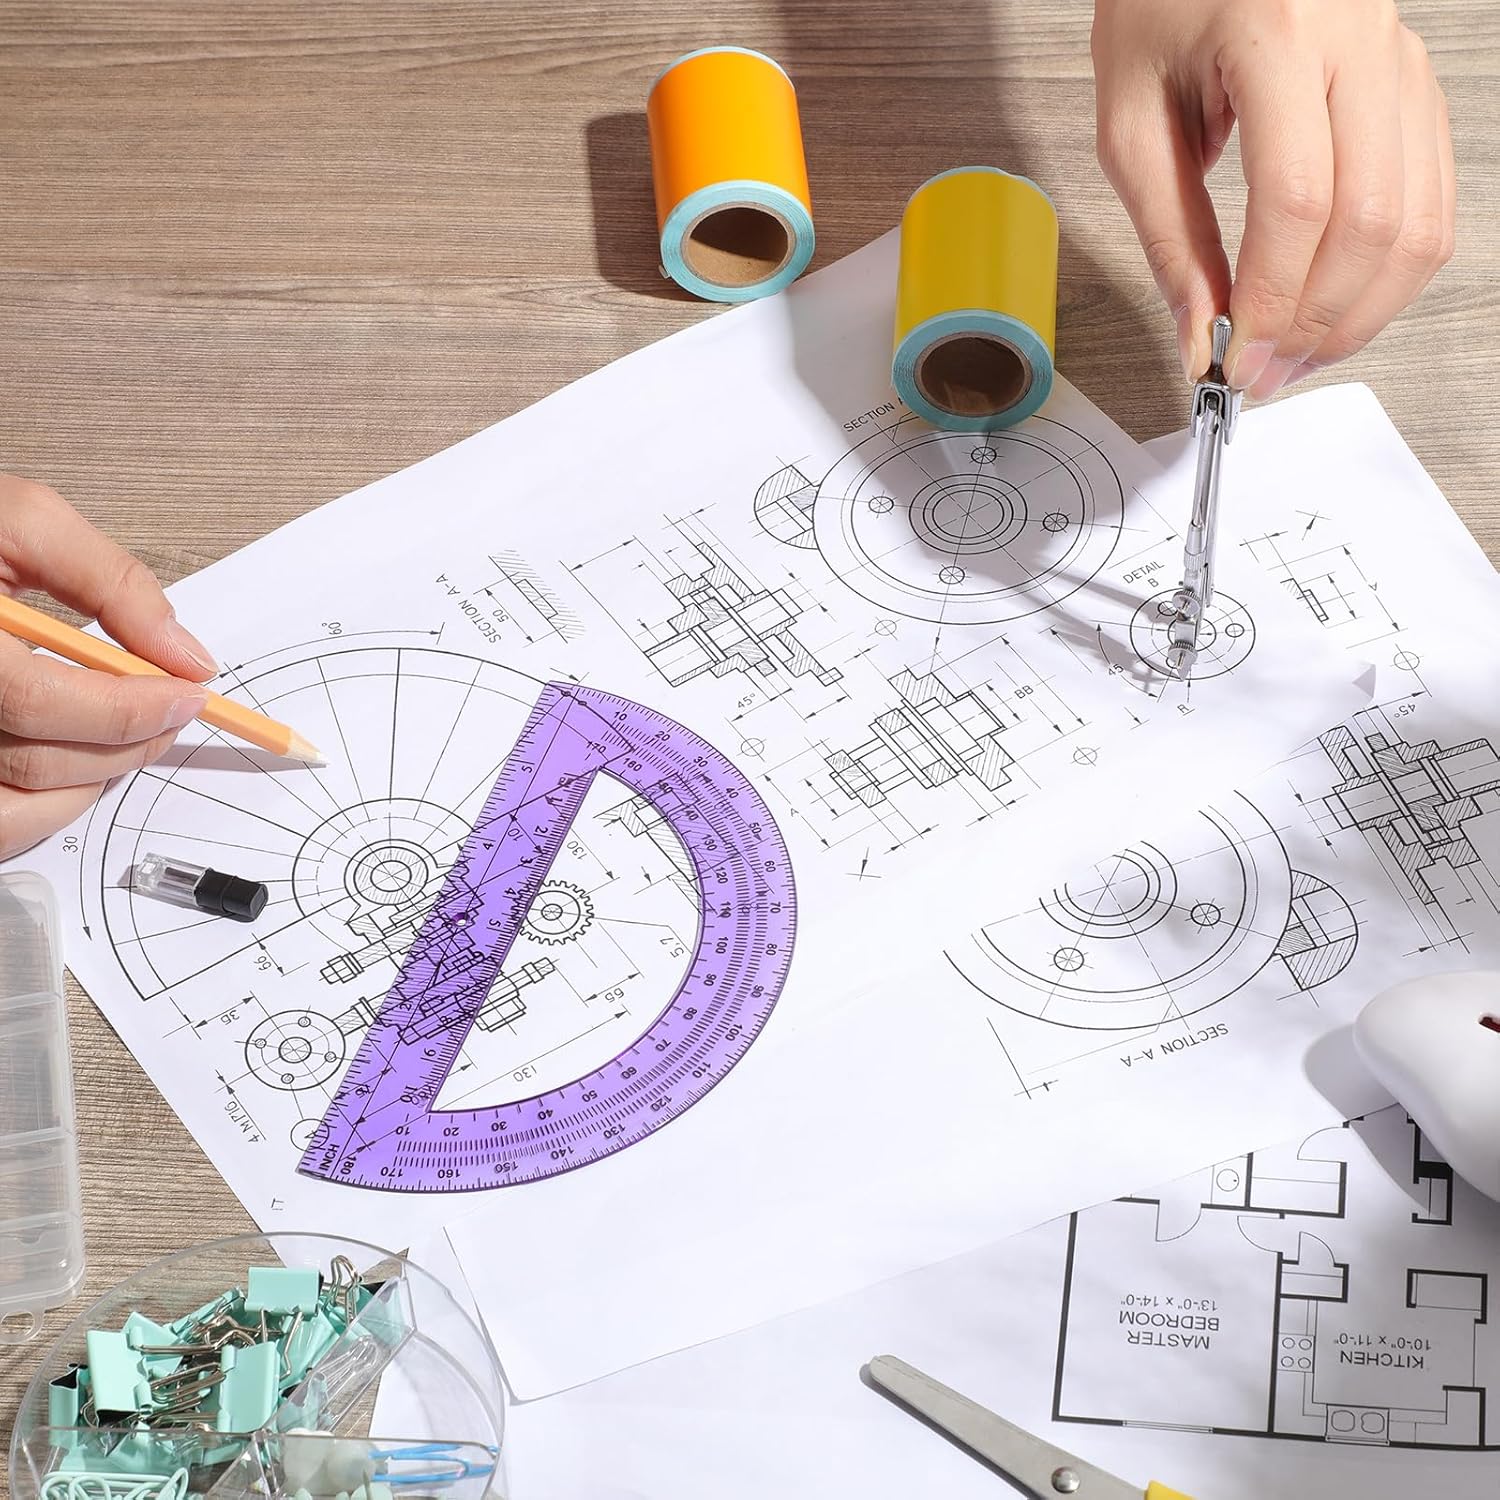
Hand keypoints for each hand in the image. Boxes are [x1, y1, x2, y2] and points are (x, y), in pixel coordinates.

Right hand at [0, 476, 216, 857]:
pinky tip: (80, 757)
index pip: (36, 700)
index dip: (125, 708)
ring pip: (15, 809)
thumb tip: (184, 654)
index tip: (188, 694)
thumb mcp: (21, 520)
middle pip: (34, 761)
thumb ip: (112, 582)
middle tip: (174, 711)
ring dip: (92, 780)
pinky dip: (47, 806)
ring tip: (133, 734)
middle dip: (128, 742)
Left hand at [1092, 0, 1454, 397]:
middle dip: (1314, 322)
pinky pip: (1428, 200)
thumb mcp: (1131, 120)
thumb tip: (1197, 338)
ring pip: (1417, 222)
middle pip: (1370, 222)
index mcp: (1276, 35)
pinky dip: (1386, 274)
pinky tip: (1330, 308)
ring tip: (1294, 358)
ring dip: (1359, 313)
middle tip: (1261, 375)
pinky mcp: (1415, 84)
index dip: (1270, 301)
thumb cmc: (1160, 6)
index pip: (1297, 201)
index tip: (1232, 363)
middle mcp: (1359, 40)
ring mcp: (1402, 59)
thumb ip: (1167, 235)